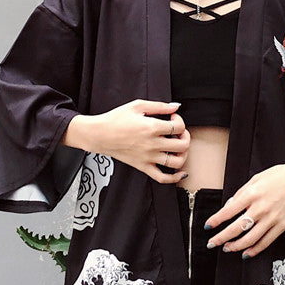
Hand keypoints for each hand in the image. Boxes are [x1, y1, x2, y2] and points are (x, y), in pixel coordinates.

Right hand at [64, 99, 189, 184]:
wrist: (99, 134)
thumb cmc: (116, 119)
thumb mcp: (137, 106)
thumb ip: (159, 106)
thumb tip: (176, 106)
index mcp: (152, 127)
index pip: (179, 127)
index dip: (180, 121)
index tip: (172, 119)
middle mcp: (152, 145)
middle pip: (182, 145)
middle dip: (185, 136)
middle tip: (178, 132)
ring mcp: (148, 158)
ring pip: (177, 162)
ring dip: (183, 154)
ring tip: (178, 147)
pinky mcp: (143, 167)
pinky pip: (163, 178)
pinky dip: (175, 178)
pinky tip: (181, 172)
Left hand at [205, 150, 284, 257]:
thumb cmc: (280, 176)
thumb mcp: (256, 178)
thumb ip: (241, 193)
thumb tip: (229, 206)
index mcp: (252, 194)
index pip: (229, 211)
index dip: (216, 220)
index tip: (208, 226)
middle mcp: (261, 208)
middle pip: (237, 228)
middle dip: (221, 238)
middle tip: (212, 243)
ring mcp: (272, 218)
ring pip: (250, 239)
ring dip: (236, 246)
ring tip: (227, 248)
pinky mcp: (282, 225)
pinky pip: (266, 241)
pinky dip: (255, 250)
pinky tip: (246, 253)